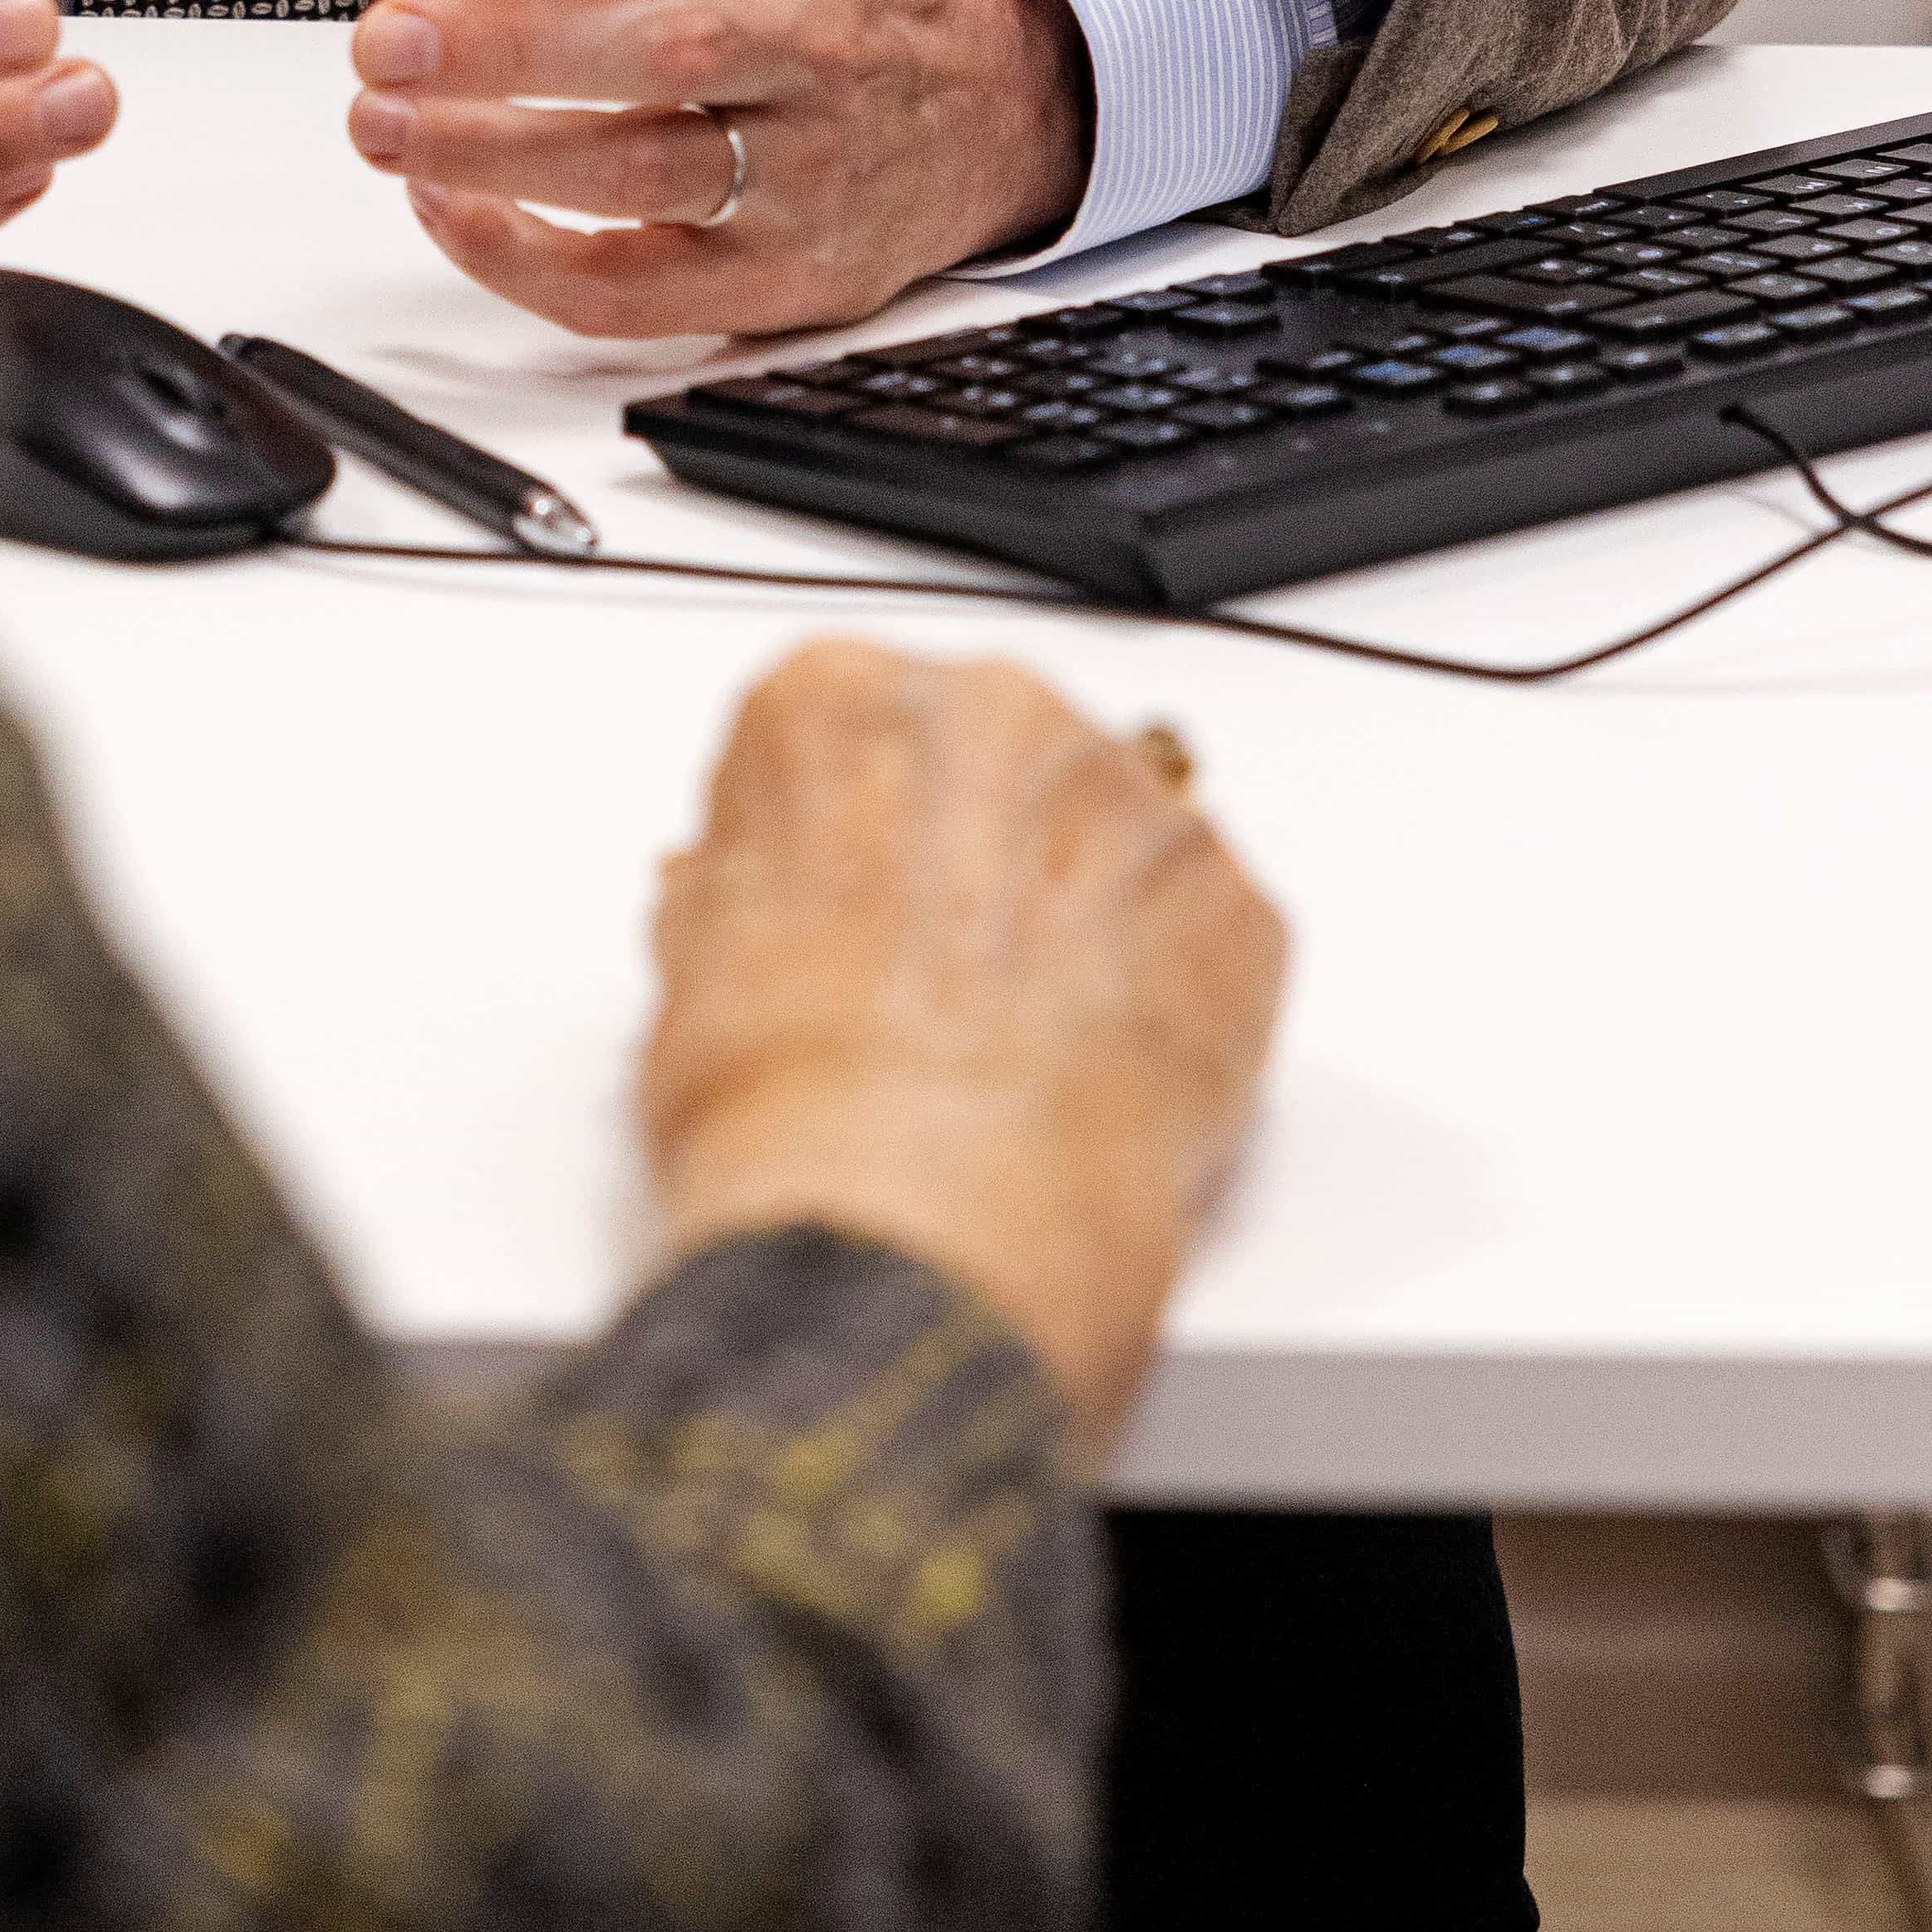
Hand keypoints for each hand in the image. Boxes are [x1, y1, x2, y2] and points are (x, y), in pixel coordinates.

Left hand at [344, 0, 1089, 336]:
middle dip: (510, 52)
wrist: (1005, 97)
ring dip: (499, 157)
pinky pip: (648, 288)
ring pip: (645, 172)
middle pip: (662, 48)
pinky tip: (450, 208)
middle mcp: (808, 37)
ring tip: (377, 125)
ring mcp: (800, 164)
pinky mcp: (777, 271)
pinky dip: (541, 262)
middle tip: (377, 39)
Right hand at [640, 643, 1284, 1438]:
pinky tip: (1095, 1077)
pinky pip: (1200, 928)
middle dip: (966, 853)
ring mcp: (1135, 806)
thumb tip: (758, 903)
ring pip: (1104, 836)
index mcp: (841, 701)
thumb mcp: (693, 975)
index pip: (836, 726)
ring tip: (1016, 1048)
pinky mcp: (1238, 910)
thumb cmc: (794, 1107)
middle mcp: (1000, 716)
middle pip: (986, 758)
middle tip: (928, 982)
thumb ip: (742, 892)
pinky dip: (1164, 992)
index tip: (830, 900)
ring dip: (1071, 919)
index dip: (830, 831)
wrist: (925, 1230)